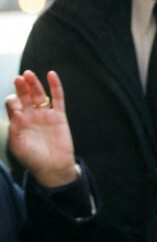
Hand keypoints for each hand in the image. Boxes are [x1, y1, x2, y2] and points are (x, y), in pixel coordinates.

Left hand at [5, 70, 76, 187]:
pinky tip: (51, 75)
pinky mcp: (59, 115)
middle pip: (25, 96)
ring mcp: (45, 114)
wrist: (53, 167)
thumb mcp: (18, 146)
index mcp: (19, 123)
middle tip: (19, 78)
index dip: (12, 101)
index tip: (14, 103)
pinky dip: (55, 85)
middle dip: (21, 87)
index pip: (13, 105)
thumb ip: (15, 129)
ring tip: (29, 74)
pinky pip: (58, 98)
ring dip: (34, 84)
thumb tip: (16, 112)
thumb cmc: (33, 159)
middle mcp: (31, 116)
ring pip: (40, 95)